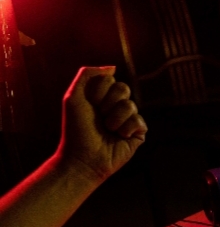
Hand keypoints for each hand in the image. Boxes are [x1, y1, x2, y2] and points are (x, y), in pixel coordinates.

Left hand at [56, 66, 147, 183]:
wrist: (81, 158)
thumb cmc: (75, 129)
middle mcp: (116, 106)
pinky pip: (139, 121)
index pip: (110, 80)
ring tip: (107, 130)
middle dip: (108, 103)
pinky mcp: (138, 133)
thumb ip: (87, 75)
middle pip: (123, 88)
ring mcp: (128, 119)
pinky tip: (118, 138)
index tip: (89, 105)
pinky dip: (125, 130)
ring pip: (131, 105)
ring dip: (114, 119)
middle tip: (99, 117)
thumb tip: (113, 68)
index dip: (99, 91)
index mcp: (102, 97)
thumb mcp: (73, 97)